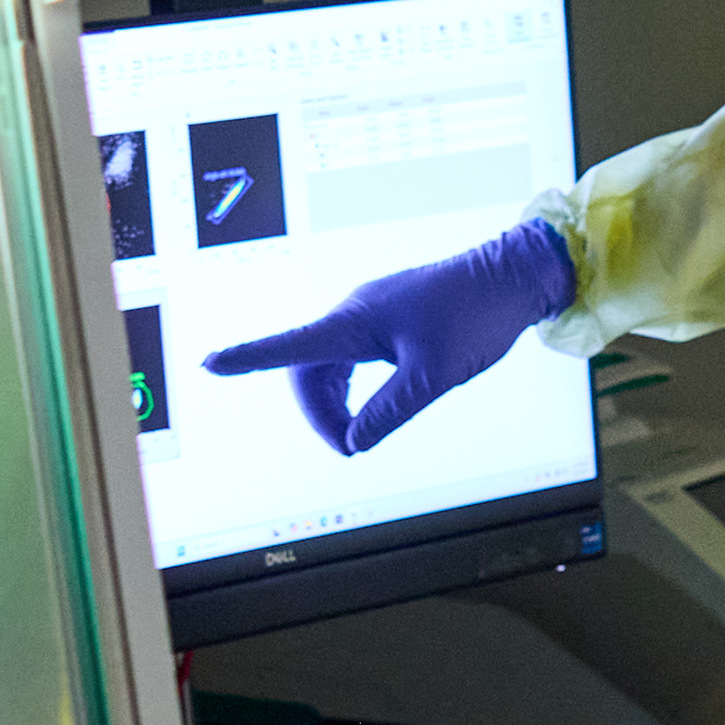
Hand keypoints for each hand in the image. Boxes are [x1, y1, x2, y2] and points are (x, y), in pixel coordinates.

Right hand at [205, 218, 575, 456]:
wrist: (513, 277)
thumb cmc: (474, 317)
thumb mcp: (433, 377)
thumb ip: (389, 412)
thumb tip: (356, 440)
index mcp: (355, 322)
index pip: (289, 347)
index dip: (247, 359)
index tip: (211, 364)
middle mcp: (355, 313)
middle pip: (307, 370)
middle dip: (318, 414)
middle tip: (349, 448)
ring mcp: (372, 313)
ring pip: (329, 365)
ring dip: (334, 404)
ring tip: (359, 436)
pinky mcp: (390, 317)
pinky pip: (351, 356)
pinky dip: (351, 388)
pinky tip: (367, 407)